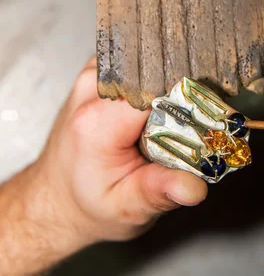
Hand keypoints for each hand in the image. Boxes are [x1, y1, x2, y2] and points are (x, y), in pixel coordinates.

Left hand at [30, 57, 207, 251]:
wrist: (56, 198)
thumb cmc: (89, 204)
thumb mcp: (128, 208)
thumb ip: (160, 192)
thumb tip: (194, 188)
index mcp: (97, 122)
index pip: (157, 90)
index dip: (183, 104)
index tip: (195, 127)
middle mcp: (90, 90)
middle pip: (153, 73)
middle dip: (176, 97)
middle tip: (179, 131)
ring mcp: (91, 76)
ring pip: (147, 67)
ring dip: (161, 90)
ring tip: (158, 124)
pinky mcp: (97, 72)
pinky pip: (135, 67)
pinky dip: (147, 86)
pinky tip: (146, 112)